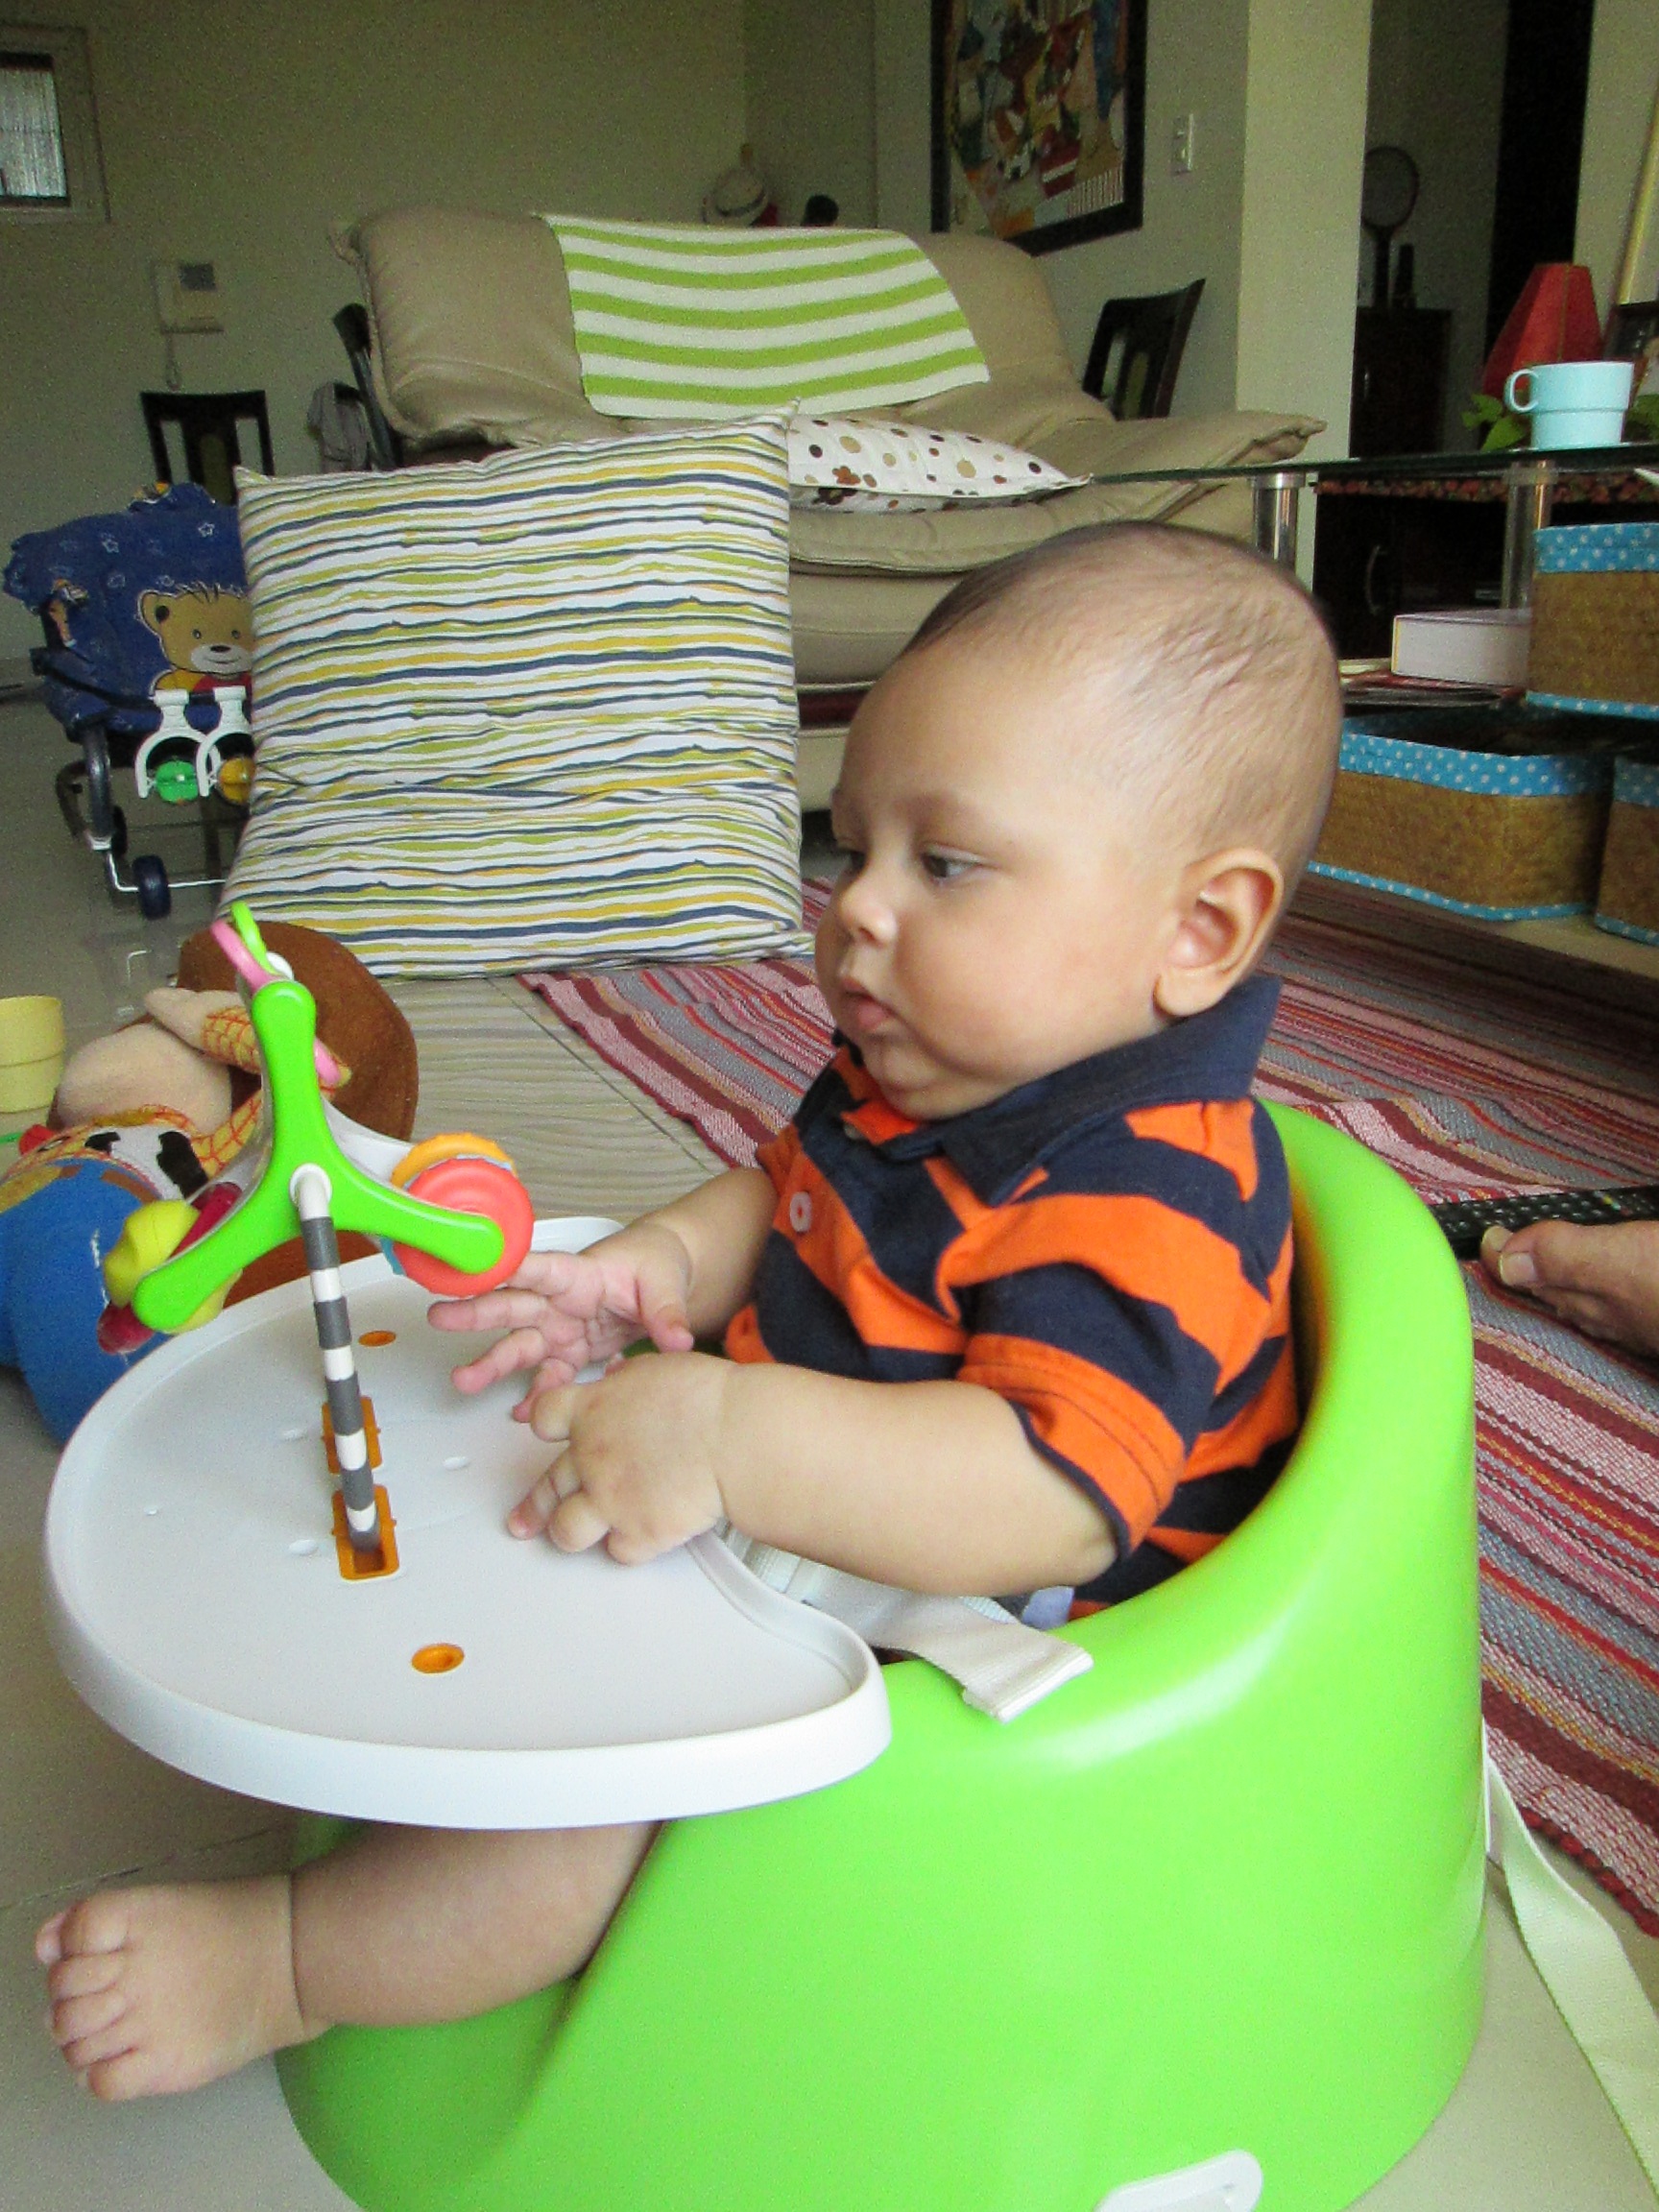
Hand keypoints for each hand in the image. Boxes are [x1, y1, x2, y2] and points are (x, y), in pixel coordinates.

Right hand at [427, 1226, 694, 1410]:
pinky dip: (537, 1397)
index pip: (538, 1268)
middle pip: (512, 1305)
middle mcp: (559, 1301)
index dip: (507, 1269)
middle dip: (476, 1312)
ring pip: (519, 1346)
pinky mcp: (570, 1352)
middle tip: (440, 1317)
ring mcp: (560, 1329)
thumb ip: (666, 1313)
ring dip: (492, 1364)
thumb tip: (677, 1341)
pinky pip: (547, 1377)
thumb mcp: (664, 1282)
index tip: (476, 1270)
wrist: (663, 1277)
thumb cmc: (655, 1263)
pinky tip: (522, 1414)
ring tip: (463, 1380)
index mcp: (577, 1273)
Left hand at [508, 1351, 728, 1563]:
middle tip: (524, 1520)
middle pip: (547, 1486)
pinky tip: (637, 1537)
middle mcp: (590, 1457)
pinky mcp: (638, 1533)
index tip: (546, 1435)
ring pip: (566, 1530)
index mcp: (592, 1410)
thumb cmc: (708, 1398)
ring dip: (569, 1532)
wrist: (735, 1436)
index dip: (545, 1426)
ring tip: (570, 1536)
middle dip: (534, 1505)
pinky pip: (617, 1552)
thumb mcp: (659, 1368)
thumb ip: (628, 1380)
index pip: (544, 1417)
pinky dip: (628, 1546)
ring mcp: (609, 1499)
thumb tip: (619, 1380)